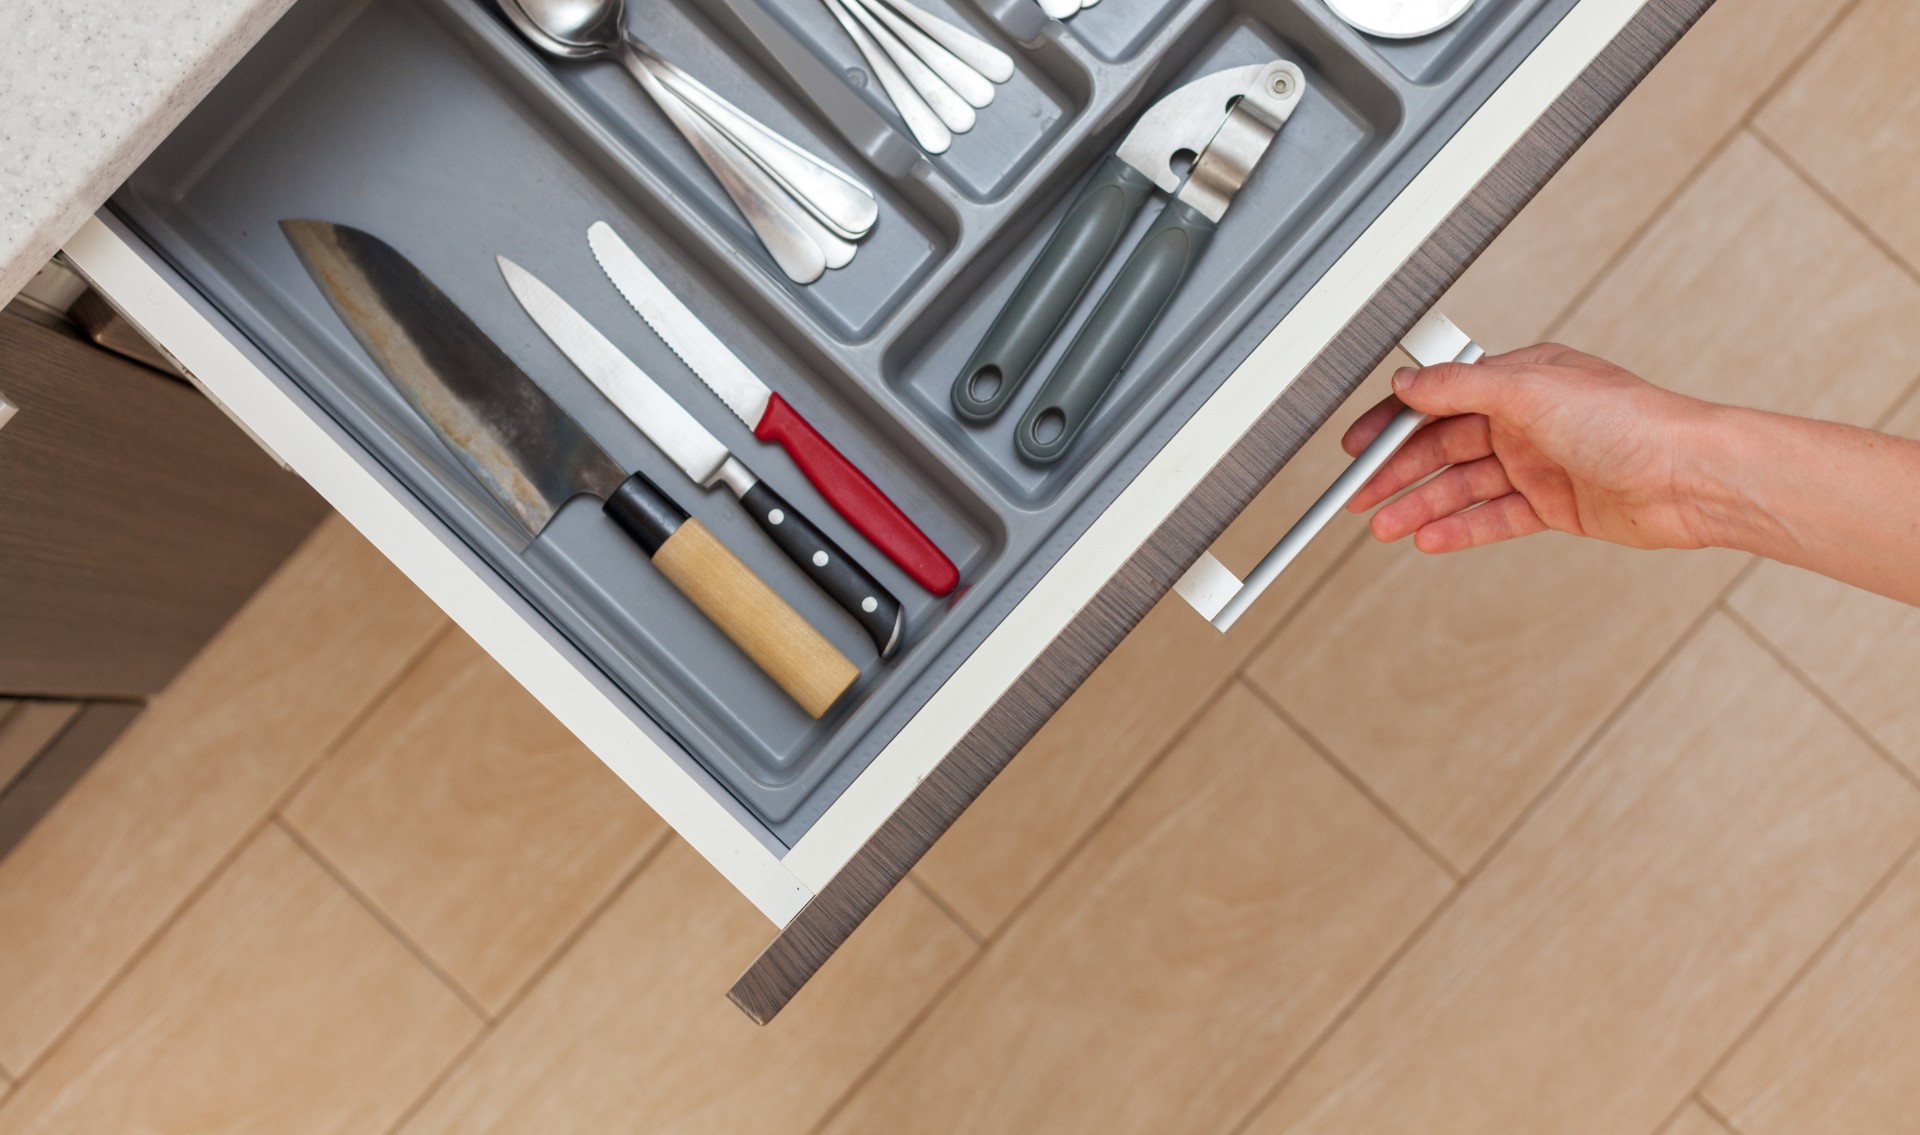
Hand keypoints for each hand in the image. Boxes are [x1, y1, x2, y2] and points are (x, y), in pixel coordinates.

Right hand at [1343, 344, 1722, 553]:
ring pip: (1464, 486)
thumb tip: (1410, 381)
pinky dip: (1461, 528)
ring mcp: (1541, 463)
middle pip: (1444, 447)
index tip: (1358, 447)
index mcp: (1520, 380)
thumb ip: (1462, 385)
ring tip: (1385, 527)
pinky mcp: (1556, 505)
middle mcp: (1527, 419)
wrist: (1691, 477)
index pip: (1439, 400)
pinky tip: (1430, 539)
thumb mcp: (1531, 388)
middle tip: (1360, 497)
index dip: (1393, 424)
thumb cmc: (1632, 421)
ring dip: (1422, 506)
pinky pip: (1494, 517)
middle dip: (1399, 473)